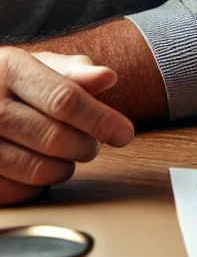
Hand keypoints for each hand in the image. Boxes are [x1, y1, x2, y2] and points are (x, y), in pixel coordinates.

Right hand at [0, 48, 134, 204]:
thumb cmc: (10, 82)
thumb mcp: (38, 65)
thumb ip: (74, 70)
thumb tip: (107, 77)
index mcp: (10, 68)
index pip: (64, 100)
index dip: (100, 119)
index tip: (124, 134)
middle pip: (54, 137)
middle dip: (86, 146)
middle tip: (92, 145)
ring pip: (36, 169)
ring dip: (65, 168)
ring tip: (67, 155)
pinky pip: (16, 192)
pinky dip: (36, 186)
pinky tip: (38, 165)